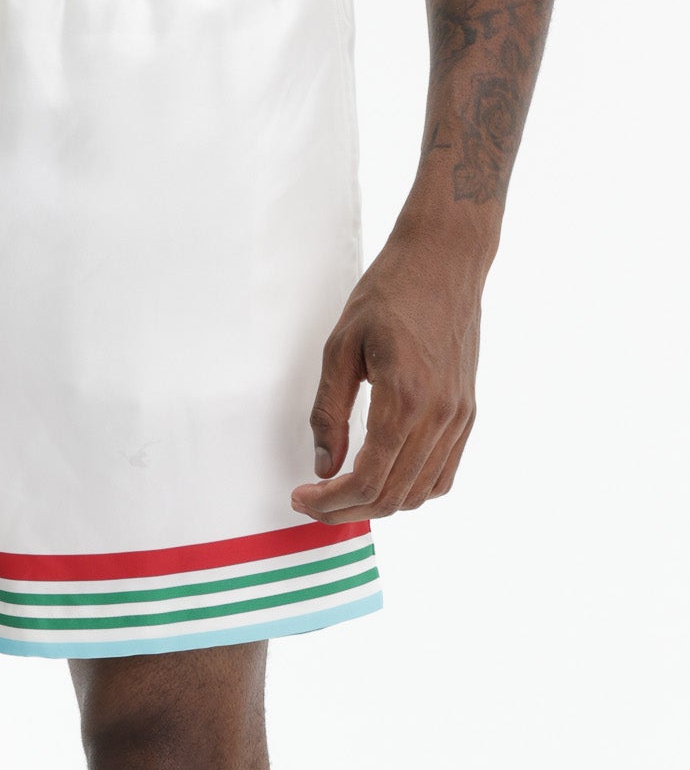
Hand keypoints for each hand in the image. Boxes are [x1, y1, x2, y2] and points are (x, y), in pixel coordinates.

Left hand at [290, 219, 488, 522]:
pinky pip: (443, 474)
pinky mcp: (467, 412)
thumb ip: (329, 414)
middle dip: (345, 510)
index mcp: (404, 399)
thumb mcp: (339, 349)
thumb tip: (323, 466)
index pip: (366, 481)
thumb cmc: (390, 293)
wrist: (445, 259)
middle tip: (313, 504)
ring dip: (377, 505)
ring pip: (419, 494)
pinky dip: (411, 490)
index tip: (301, 497)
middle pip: (391, 497)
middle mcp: (439, 415)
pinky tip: (383, 479)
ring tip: (343, 495)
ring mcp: (458, 417)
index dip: (328, 502)